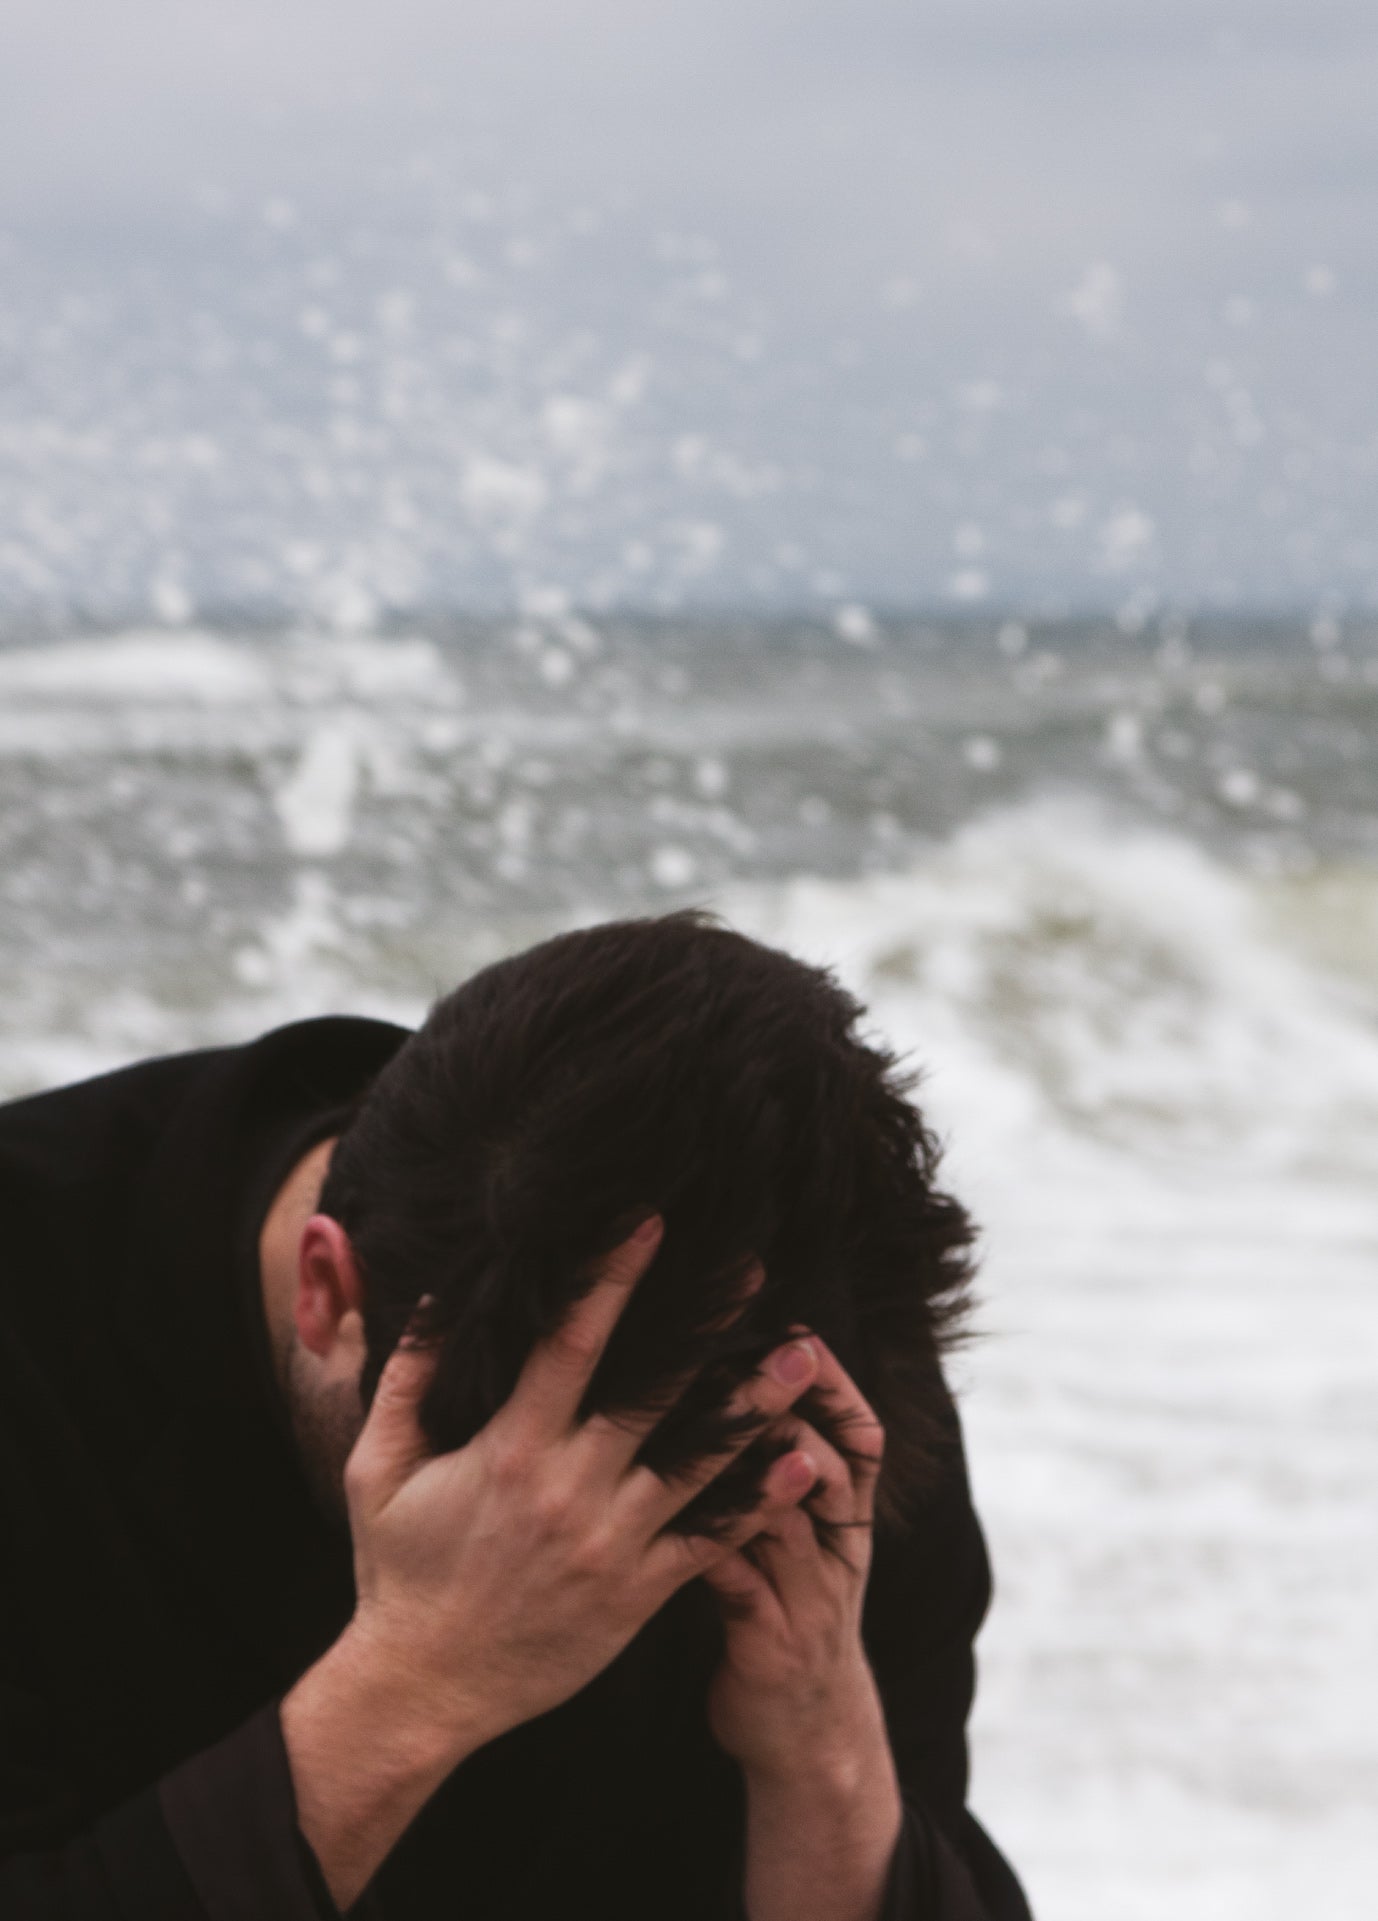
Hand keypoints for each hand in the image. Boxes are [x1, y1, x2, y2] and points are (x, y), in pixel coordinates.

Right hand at [285, 1218, 826, 1906]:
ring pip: (699, 1464)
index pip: (571, 1344)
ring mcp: (611, 1544)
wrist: (424, 1689)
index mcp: (510, 1449)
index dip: (612, 1279)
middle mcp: (570, 1489)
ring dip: (755, 1408)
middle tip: (755, 1271)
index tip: (648, 1224)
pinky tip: (801, 1466)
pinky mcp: (637, 1594)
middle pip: (655, 1392)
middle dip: (708, 1327)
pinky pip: (709, 1544)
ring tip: (803, 1360)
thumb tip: (433, 1299)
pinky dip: (759, 1505)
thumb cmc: (398, 1571)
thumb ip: (405, 1380)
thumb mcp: (377, 1469)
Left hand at [702, 1330, 891, 1784]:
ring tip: (708, 1419)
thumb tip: (735, 1387)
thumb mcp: (801, 1543)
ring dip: (751, 1466)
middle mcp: (837, 1553)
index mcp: (846, 1522)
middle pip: (828, 1463)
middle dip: (790, 1407)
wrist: (808, 1739)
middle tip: (748, 1359)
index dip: (834, 1383)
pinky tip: (672, 1512)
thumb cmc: (787, 1616)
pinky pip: (743, 1584)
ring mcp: (808, 1600)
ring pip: (786, 1516)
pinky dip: (714, 1543)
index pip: (859, 1436)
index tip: (798, 1330)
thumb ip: (775, 1474)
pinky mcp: (770, 1644)